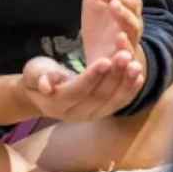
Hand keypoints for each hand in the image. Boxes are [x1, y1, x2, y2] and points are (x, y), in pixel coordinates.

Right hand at [15, 39, 140, 121]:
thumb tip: (45, 85)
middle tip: (125, 55)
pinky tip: (139, 75)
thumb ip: (38, 77)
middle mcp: (76, 114)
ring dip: (126, 83)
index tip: (105, 60)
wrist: (43, 94)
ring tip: (135, 64)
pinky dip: (130, 90)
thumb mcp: (33, 73)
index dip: (92, 77)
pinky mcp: (103, 112)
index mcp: (57, 104)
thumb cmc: (37, 77)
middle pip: (98, 96)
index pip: (78, 91)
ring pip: (112, 101)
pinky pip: (119, 103)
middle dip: (114, 76)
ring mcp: (91, 115)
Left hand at [82, 0, 146, 79]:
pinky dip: (125, 44)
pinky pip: (129, 50)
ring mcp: (131, 35)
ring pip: (132, 23)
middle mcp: (133, 15)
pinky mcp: (124, 55)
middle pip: (132, 1)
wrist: (104, 56)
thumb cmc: (102, 21)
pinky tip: (118, 38)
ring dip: (123, 13)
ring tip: (112, 5)